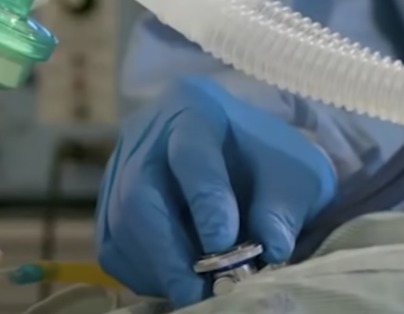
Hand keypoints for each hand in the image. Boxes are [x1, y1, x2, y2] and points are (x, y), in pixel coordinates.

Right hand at [96, 76, 336, 306]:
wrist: (236, 149)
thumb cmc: (266, 159)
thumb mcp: (293, 173)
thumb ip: (283, 208)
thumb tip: (270, 250)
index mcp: (194, 110)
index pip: (191, 155)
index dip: (205, 202)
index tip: (225, 245)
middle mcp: (144, 136)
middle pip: (138, 194)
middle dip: (168, 251)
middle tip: (199, 292)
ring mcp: (119, 168)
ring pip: (119, 223)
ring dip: (156, 267)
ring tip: (194, 293)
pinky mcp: (109, 202)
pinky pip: (112, 244)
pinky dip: (143, 272)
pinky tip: (176, 281)